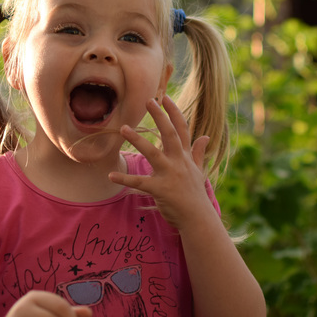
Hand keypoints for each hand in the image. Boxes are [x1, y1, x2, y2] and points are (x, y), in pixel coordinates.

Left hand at [109, 96, 212, 229]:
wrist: (198, 219)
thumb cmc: (195, 195)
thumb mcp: (199, 171)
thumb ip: (199, 153)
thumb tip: (205, 137)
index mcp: (186, 157)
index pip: (182, 129)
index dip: (174, 113)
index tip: (165, 98)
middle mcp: (179, 162)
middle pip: (170, 134)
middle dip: (159, 117)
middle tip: (148, 100)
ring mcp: (170, 175)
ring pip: (153, 153)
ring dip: (138, 140)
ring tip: (123, 128)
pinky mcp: (160, 189)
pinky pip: (140, 182)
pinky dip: (125, 179)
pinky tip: (111, 175)